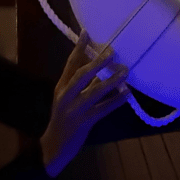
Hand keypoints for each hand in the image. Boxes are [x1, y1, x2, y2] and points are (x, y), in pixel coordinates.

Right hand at [40, 30, 128, 177]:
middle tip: (112, 52)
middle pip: (82, 75)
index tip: (86, 32)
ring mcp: (74, 110)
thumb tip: (101, 68)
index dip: (78, 48)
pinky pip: (102, 109)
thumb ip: (82, 85)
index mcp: (62, 87)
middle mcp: (66, 96)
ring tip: (125, 72)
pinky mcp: (83, 123)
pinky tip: (126, 94)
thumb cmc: (64, 119)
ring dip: (111, 81)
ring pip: (94, 92)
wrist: (53, 148)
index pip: (70, 64)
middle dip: (97, 63)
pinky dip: (115, 101)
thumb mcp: (68, 99)